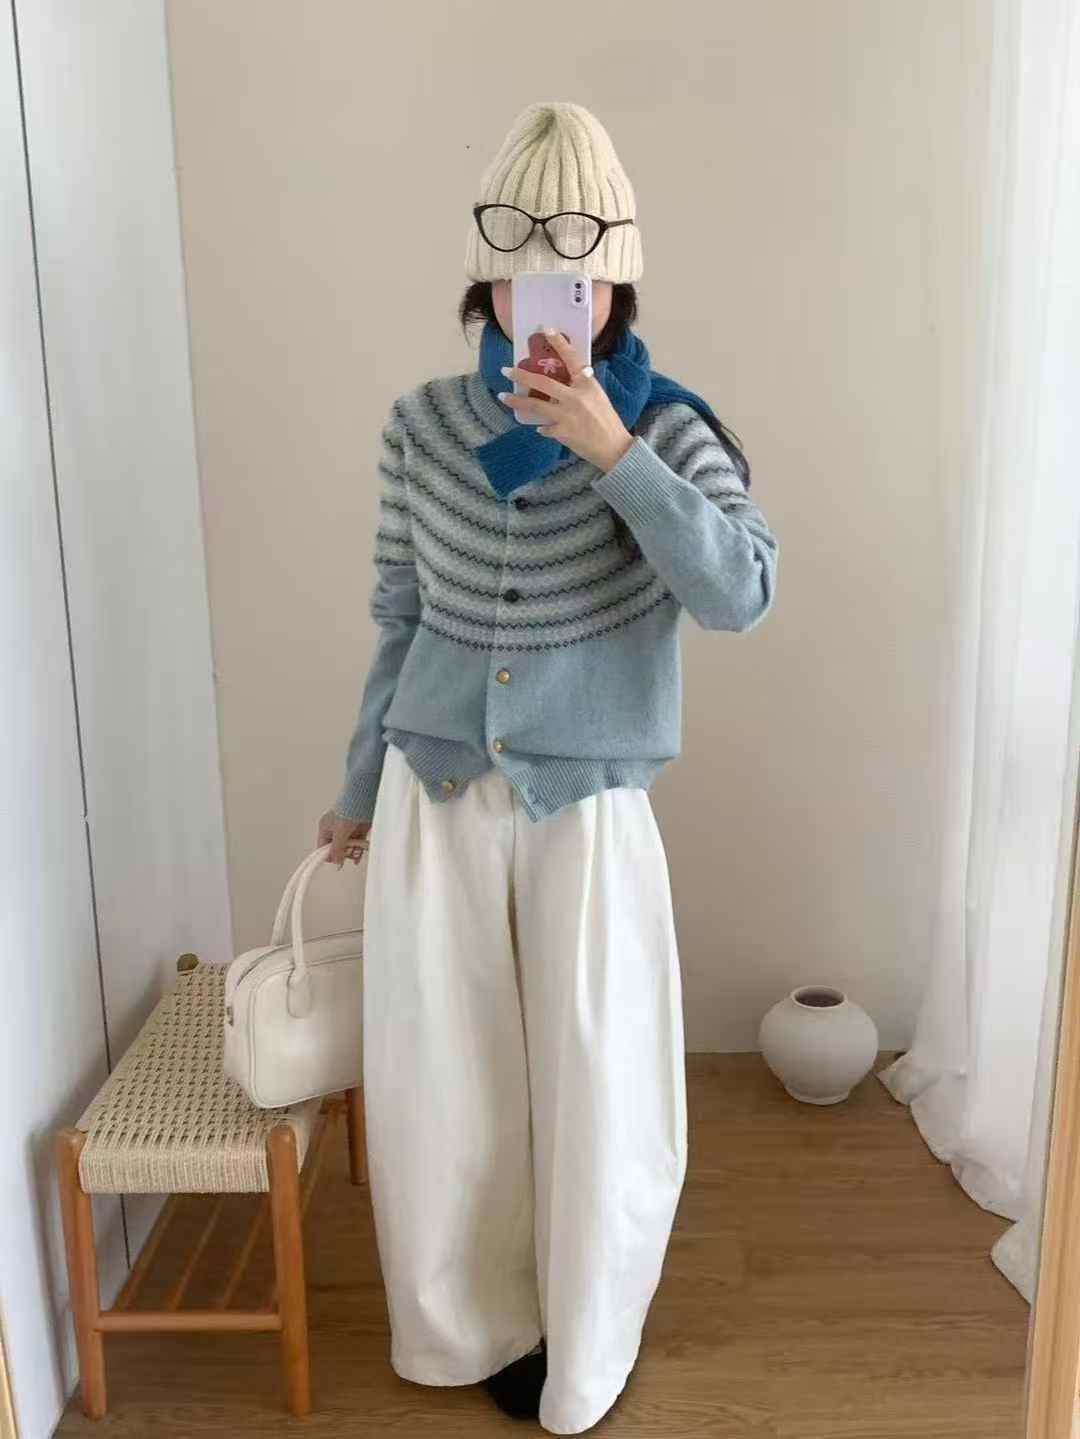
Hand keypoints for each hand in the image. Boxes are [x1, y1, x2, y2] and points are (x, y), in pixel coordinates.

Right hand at [317, 808, 371, 866]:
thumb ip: (337, 848)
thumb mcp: (339, 833)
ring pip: (348, 847)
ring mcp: (347, 829)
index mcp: (325, 827)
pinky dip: (359, 849)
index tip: (336, 861)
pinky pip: (357, 843)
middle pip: (336, 848)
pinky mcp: (358, 829)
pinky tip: (360, 854)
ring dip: (352, 852)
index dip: (329, 855)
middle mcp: (335, 829)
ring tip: (357, 852)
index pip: (323, 847)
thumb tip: (336, 861)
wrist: (363, 801)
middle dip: (343, 853)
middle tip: (348, 855)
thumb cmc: (348, 810)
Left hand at [497, 328, 635, 473]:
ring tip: (502, 396)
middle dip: (521, 375)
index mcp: (587, 384)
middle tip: (505, 370)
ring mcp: (567, 415)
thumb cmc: (607, 420)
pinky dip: (542, 427)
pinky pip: (544, 427)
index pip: (572, 358)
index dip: (559, 343)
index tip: (546, 330)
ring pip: (535, 405)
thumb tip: (567, 378)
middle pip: (543, 383)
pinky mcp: (562, 432)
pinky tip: (540, 428)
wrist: (614, 447)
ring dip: (516, 401)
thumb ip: (581, 386)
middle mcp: (575, 397)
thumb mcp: (597, 396)